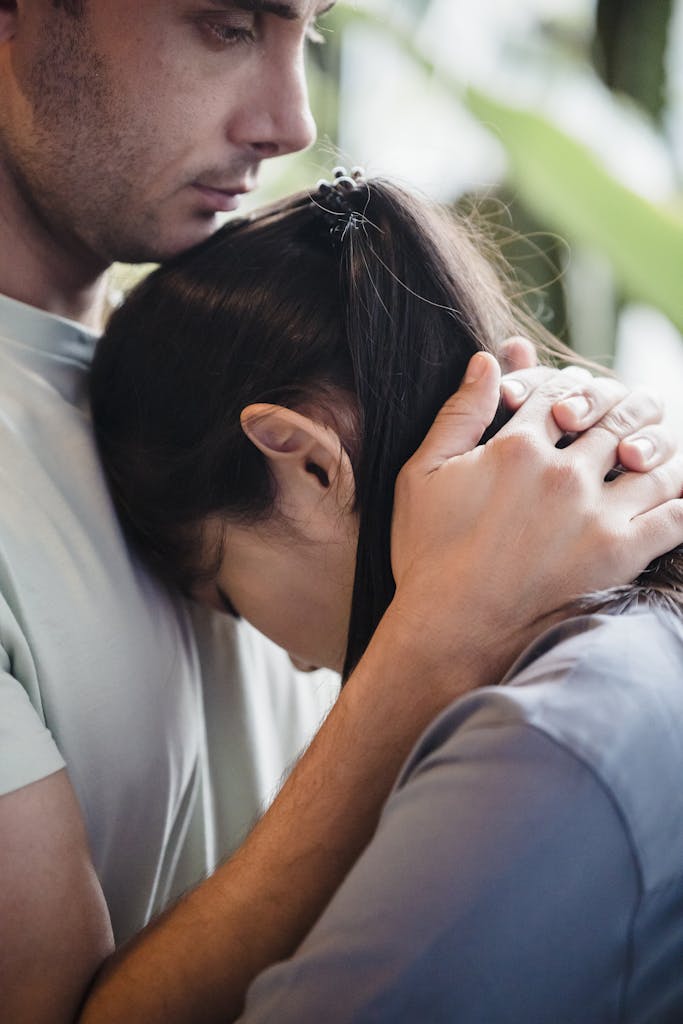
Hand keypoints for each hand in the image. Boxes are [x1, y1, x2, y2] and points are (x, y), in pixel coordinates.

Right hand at [390, 352, 682, 688]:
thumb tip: (488, 359)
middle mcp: (563, 473)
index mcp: (516, 448)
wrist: (451, 633)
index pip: (560, 392)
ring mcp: (596, 513)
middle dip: (619, 408)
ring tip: (652, 452)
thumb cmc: (428, 557)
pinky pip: (676, 515)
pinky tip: (681, 492)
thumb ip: (458, 413)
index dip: (568, 388)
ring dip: (658, 447)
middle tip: (622, 416)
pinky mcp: (622, 553)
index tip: (571, 403)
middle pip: (612, 416)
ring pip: (653, 458)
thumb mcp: (421, 476)